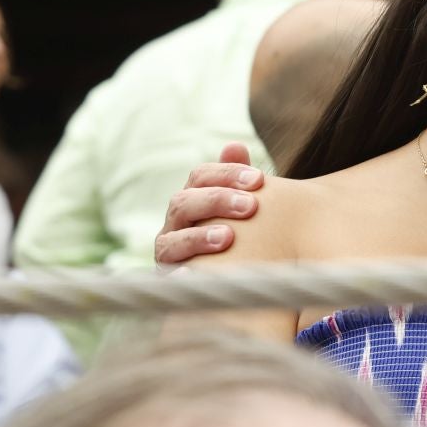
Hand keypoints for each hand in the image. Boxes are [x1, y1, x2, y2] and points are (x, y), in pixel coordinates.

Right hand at [155, 143, 264, 266]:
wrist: (231, 274)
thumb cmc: (242, 232)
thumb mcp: (243, 206)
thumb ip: (238, 179)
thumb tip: (234, 146)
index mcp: (193, 198)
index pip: (200, 176)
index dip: (227, 174)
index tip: (259, 179)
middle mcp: (175, 223)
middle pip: (182, 202)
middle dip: (216, 201)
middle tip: (250, 206)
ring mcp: (168, 252)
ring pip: (170, 240)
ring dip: (198, 237)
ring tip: (227, 238)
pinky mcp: (169, 281)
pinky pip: (168, 278)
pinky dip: (180, 275)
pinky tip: (195, 274)